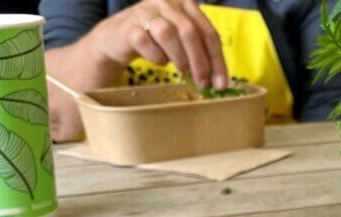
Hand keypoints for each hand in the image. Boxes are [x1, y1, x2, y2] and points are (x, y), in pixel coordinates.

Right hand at [88, 0, 227, 89]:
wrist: (118, 38)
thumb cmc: (157, 40)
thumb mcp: (183, 40)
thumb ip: (201, 52)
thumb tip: (219, 81)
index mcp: (186, 4)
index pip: (209, 33)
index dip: (217, 60)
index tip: (221, 84)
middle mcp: (167, 2)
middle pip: (190, 33)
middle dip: (200, 62)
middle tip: (203, 83)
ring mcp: (146, 12)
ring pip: (168, 33)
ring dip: (180, 58)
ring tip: (183, 71)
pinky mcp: (129, 26)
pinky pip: (146, 42)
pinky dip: (156, 57)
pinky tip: (159, 61)